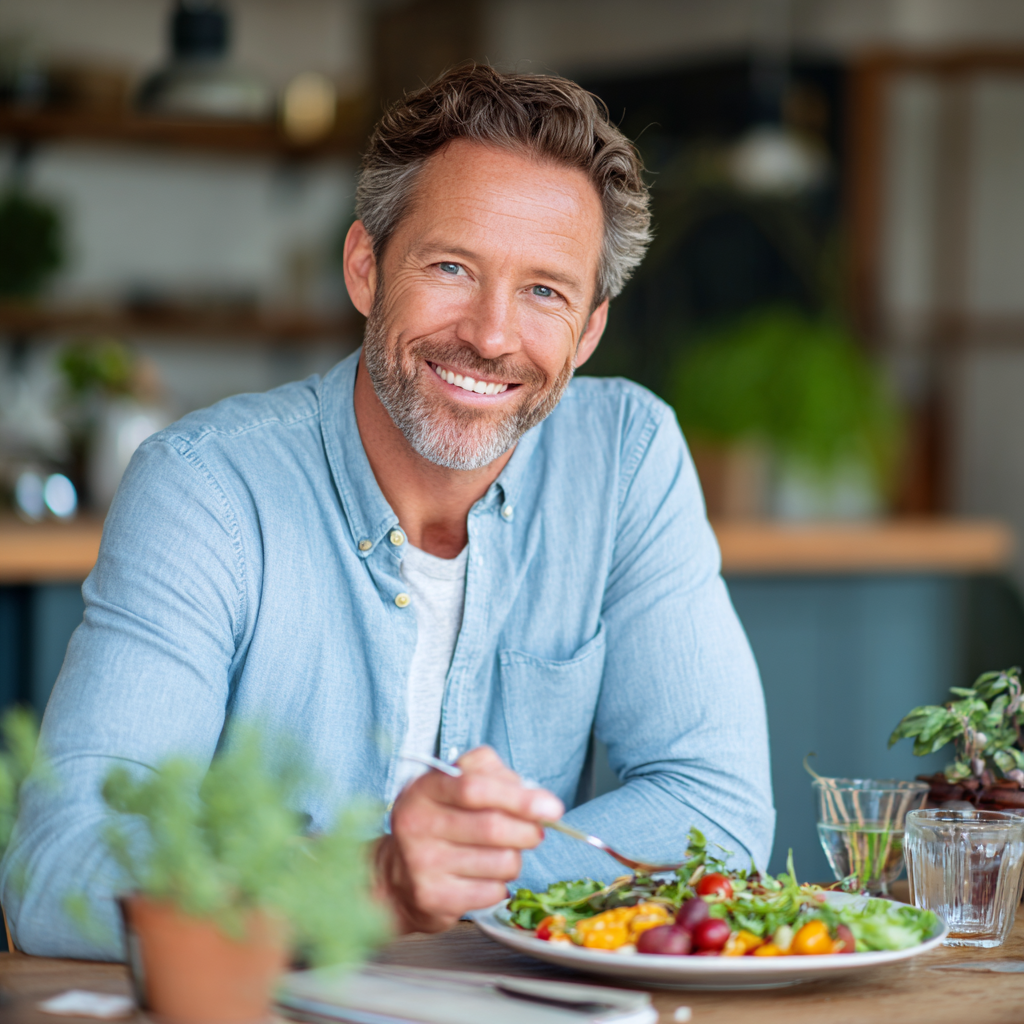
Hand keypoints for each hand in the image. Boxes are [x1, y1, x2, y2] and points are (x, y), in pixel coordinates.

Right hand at [374, 746, 563, 932]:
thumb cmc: (437, 823)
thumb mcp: (453, 786)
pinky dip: (500, 885)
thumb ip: (492, 776)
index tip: (552, 807)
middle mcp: (417, 824)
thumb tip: (537, 797)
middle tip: (535, 833)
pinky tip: (483, 877)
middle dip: (528, 831)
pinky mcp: (433, 899)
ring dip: (515, 859)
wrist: (394, 877)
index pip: (475, 787)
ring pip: (501, 862)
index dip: (519, 797)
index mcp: (424, 789)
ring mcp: (422, 864)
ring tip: (501, 855)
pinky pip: (493, 892)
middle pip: (493, 826)